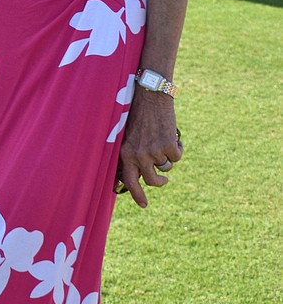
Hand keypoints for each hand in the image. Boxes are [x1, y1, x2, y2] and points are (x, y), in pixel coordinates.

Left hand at [116, 91, 182, 207]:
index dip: (137, 195)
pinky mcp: (168, 147)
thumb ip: (132, 156)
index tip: (144, 205)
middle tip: (164, 179)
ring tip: (162, 139)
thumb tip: (135, 177)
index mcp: (126, 154)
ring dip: (167, 156)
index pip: (129, 182)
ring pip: (166, 166)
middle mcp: (138, 156)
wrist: (152, 98)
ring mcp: (154, 152)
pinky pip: (177, 156)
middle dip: (159, 181)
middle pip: (151, 180)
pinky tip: (170, 134)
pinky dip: (177, 147)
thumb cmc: (139, 116)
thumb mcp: (129, 137)